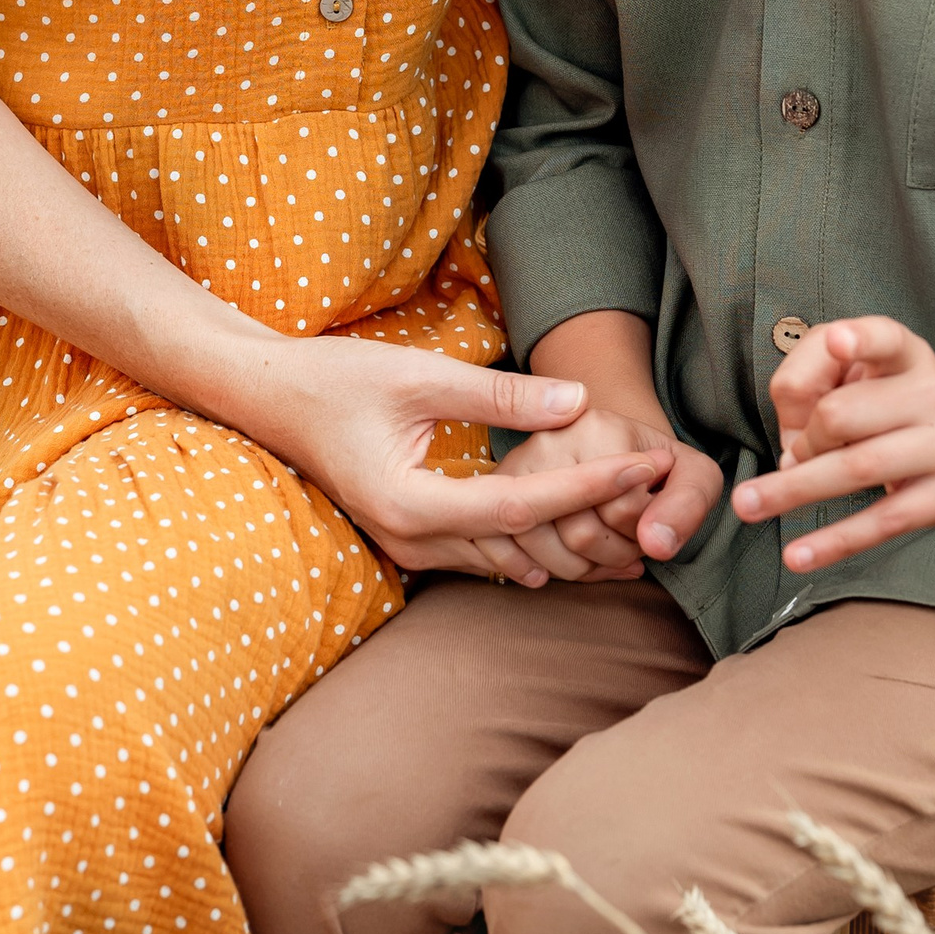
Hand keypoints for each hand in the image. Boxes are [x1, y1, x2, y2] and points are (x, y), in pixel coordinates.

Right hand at [259, 337, 669, 590]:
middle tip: (663, 504)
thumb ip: (499, 394)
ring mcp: (410, 548)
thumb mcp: (421, 375)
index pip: (523, 504)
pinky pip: (485, 551)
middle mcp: (412, 541)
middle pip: (523, 544)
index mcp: (411, 504)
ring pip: (507, 557)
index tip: (648, 466)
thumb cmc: (338, 380)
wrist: (271, 400)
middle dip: (594, 524)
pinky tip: (576, 528)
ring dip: (569, 541)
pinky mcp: (413, 539)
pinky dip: (533, 538)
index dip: (591, 486)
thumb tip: (577, 402)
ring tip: (636, 525)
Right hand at [491, 404, 676, 582]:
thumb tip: (655, 543)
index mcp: (598, 428)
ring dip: (585, 569)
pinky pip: (512, 554)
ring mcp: (514, 468)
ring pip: (545, 551)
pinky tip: (574, 563)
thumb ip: (687, 504)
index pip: (623, 510)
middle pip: (580, 534)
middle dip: (616, 555)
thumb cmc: (657, 467)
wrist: (615, 446)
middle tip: (634, 545)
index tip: (652, 519)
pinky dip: (544, 573)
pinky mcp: (495, 494)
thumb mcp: (694, 476)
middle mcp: (548, 442)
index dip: (645, 532)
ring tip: (611, 554)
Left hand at [731, 317, 934, 571]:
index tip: (836, 342)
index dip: (859, 340)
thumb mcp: (859, 371)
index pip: (885, 338)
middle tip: (793, 453)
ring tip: (749, 504)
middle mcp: (931, 394)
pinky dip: (833, 542)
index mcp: (905, 354)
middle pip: (843, 413)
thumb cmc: (890, 400)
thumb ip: (811, 383)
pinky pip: (880, 522)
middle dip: (803, 437)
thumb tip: (792, 451)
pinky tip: (797, 555)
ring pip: (857, 467)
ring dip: (794, 488)